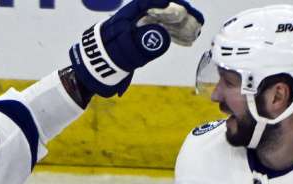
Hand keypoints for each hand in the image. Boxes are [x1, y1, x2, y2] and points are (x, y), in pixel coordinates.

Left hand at [69, 0, 203, 97]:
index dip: (160, 1)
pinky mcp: (143, 36)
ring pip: (164, 20)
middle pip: (160, 9)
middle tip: (197, 20)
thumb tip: (162, 36)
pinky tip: (186, 39)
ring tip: (196, 30)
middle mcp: (135, 18)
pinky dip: (174, 34)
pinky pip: (162, 31)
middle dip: (180, 13)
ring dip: (181, 24)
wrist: (94, 68)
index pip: (145, 2)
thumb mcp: (124, 52)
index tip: (173, 4)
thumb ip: (142, 45)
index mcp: (127, 16)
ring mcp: (140, 26)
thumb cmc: (107, 57)